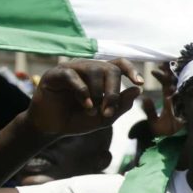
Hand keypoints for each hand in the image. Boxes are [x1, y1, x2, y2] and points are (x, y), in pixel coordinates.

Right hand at [25, 59, 141, 135]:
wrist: (53, 128)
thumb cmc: (78, 119)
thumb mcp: (104, 117)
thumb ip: (121, 105)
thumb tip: (138, 89)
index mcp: (101, 75)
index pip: (120, 64)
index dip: (132, 70)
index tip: (140, 83)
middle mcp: (87, 68)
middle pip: (110, 69)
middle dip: (113, 92)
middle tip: (108, 112)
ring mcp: (71, 68)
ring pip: (94, 70)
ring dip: (97, 93)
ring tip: (92, 111)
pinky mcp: (55, 74)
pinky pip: (73, 76)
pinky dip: (83, 92)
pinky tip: (86, 105)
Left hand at [142, 62, 183, 135]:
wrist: (176, 142)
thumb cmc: (166, 132)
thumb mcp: (154, 122)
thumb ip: (149, 111)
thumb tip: (145, 98)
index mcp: (169, 99)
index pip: (166, 84)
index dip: (161, 75)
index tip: (153, 70)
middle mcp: (177, 98)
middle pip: (175, 80)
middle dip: (170, 71)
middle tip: (164, 62)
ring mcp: (184, 100)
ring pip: (181, 84)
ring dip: (175, 76)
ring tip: (169, 66)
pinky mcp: (188, 105)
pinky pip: (185, 93)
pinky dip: (181, 86)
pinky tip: (175, 82)